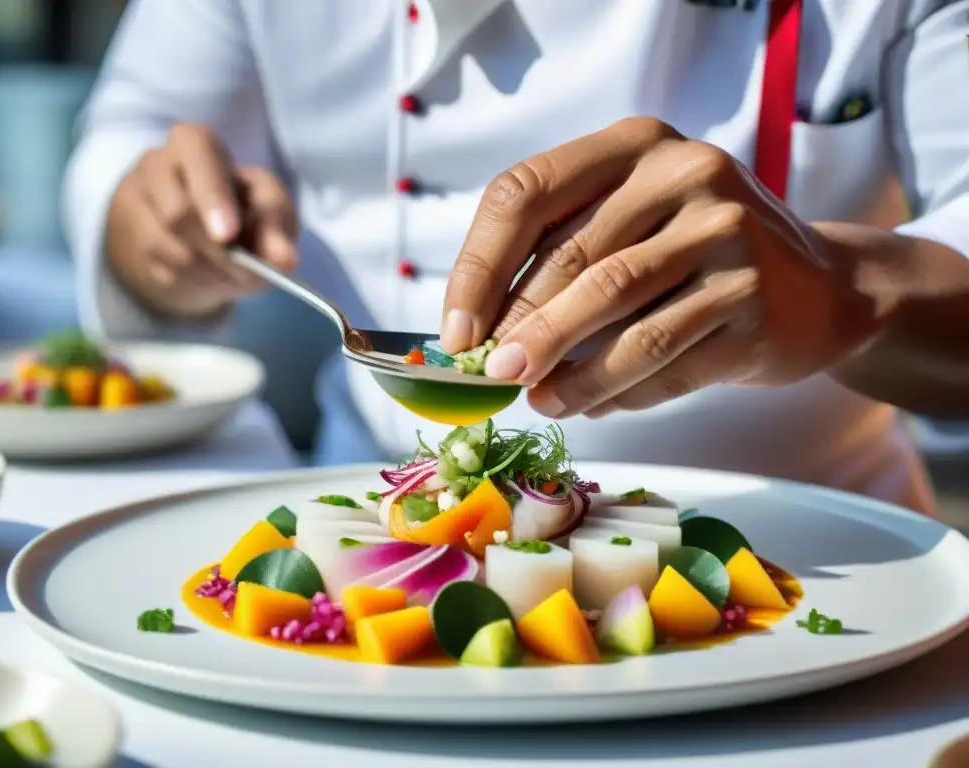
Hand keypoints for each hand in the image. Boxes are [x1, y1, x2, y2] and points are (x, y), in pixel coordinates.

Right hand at [106, 123, 296, 318]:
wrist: (200, 235)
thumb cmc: (240, 206)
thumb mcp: (267, 204)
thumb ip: (276, 223)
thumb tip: (284, 259)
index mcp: (193, 143)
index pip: (196, 153)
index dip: (212, 196)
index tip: (228, 236)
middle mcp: (156, 166)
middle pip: (178, 212)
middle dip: (219, 251)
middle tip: (247, 273)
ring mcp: (137, 204)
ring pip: (171, 248)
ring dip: (212, 271)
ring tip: (235, 274)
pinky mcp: (131, 242)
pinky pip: (164, 271)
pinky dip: (197, 282)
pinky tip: (211, 276)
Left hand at [441, 117, 891, 417]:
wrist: (819, 289)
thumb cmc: (694, 257)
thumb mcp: (630, 224)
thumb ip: (558, 257)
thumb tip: (476, 334)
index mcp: (635, 145)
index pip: (526, 192)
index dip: (477, 267)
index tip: (457, 332)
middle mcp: (687, 175)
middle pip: (571, 259)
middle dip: (518, 329)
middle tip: (490, 377)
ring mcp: (730, 238)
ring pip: (619, 314)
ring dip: (565, 369)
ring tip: (537, 400)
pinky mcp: (756, 303)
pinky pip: (665, 360)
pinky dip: (616, 391)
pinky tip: (589, 405)